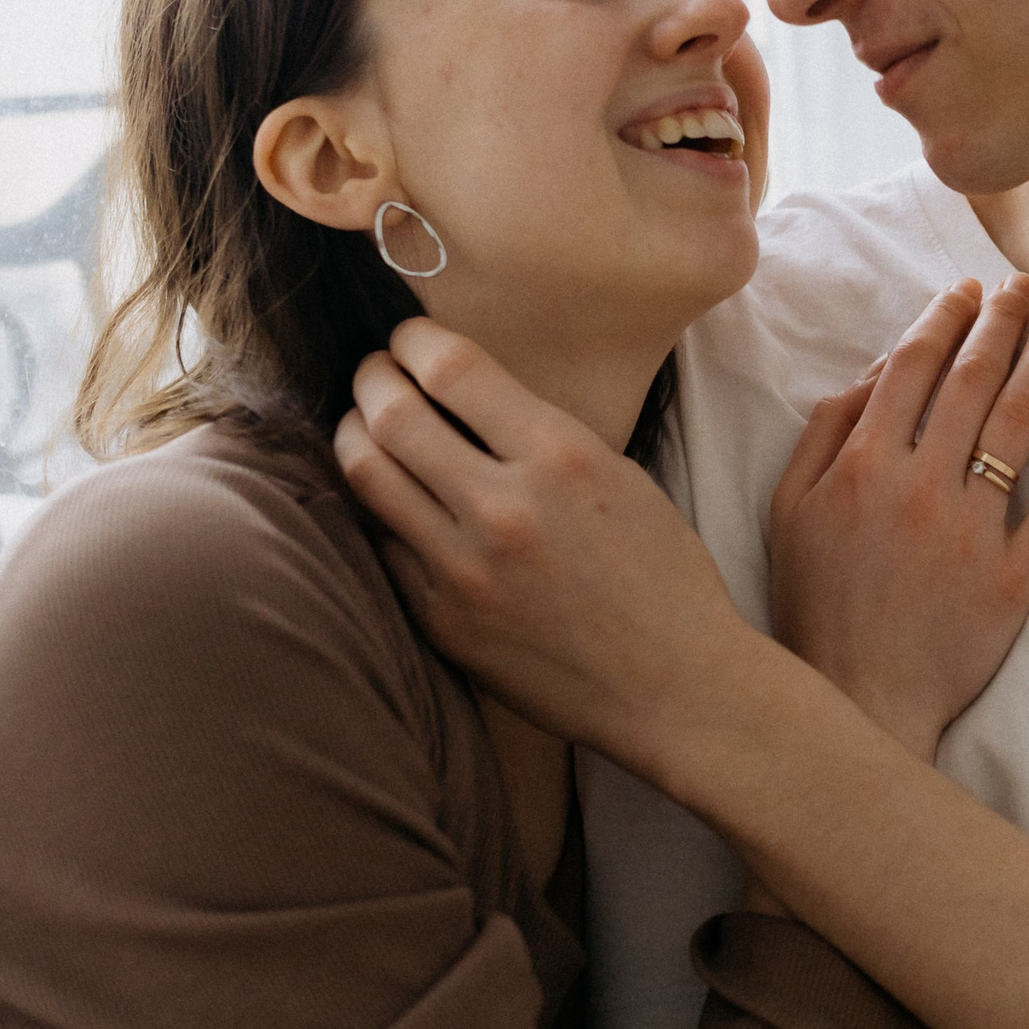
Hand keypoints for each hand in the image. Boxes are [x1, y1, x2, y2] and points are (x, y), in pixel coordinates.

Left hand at [335, 318, 751, 771]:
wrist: (675, 689)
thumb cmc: (663, 580)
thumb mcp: (621, 478)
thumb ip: (541, 436)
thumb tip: (464, 397)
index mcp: (561, 458)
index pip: (450, 368)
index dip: (412, 339)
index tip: (407, 340)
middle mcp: (505, 508)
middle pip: (390, 412)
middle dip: (371, 378)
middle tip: (375, 374)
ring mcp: (466, 570)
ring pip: (365, 475)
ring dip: (353, 436)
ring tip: (363, 427)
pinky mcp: (443, 622)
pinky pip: (382, 547)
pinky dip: (379, 513)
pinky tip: (391, 503)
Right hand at [768, 273, 1028, 757]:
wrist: (859, 701)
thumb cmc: (816, 607)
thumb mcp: (787, 513)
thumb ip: (823, 435)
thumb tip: (871, 374)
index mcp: (862, 466)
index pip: (913, 367)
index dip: (944, 319)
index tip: (968, 291)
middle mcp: (921, 486)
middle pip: (974, 380)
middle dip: (1003, 320)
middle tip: (1024, 287)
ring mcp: (973, 530)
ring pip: (1021, 423)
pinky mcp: (1016, 575)